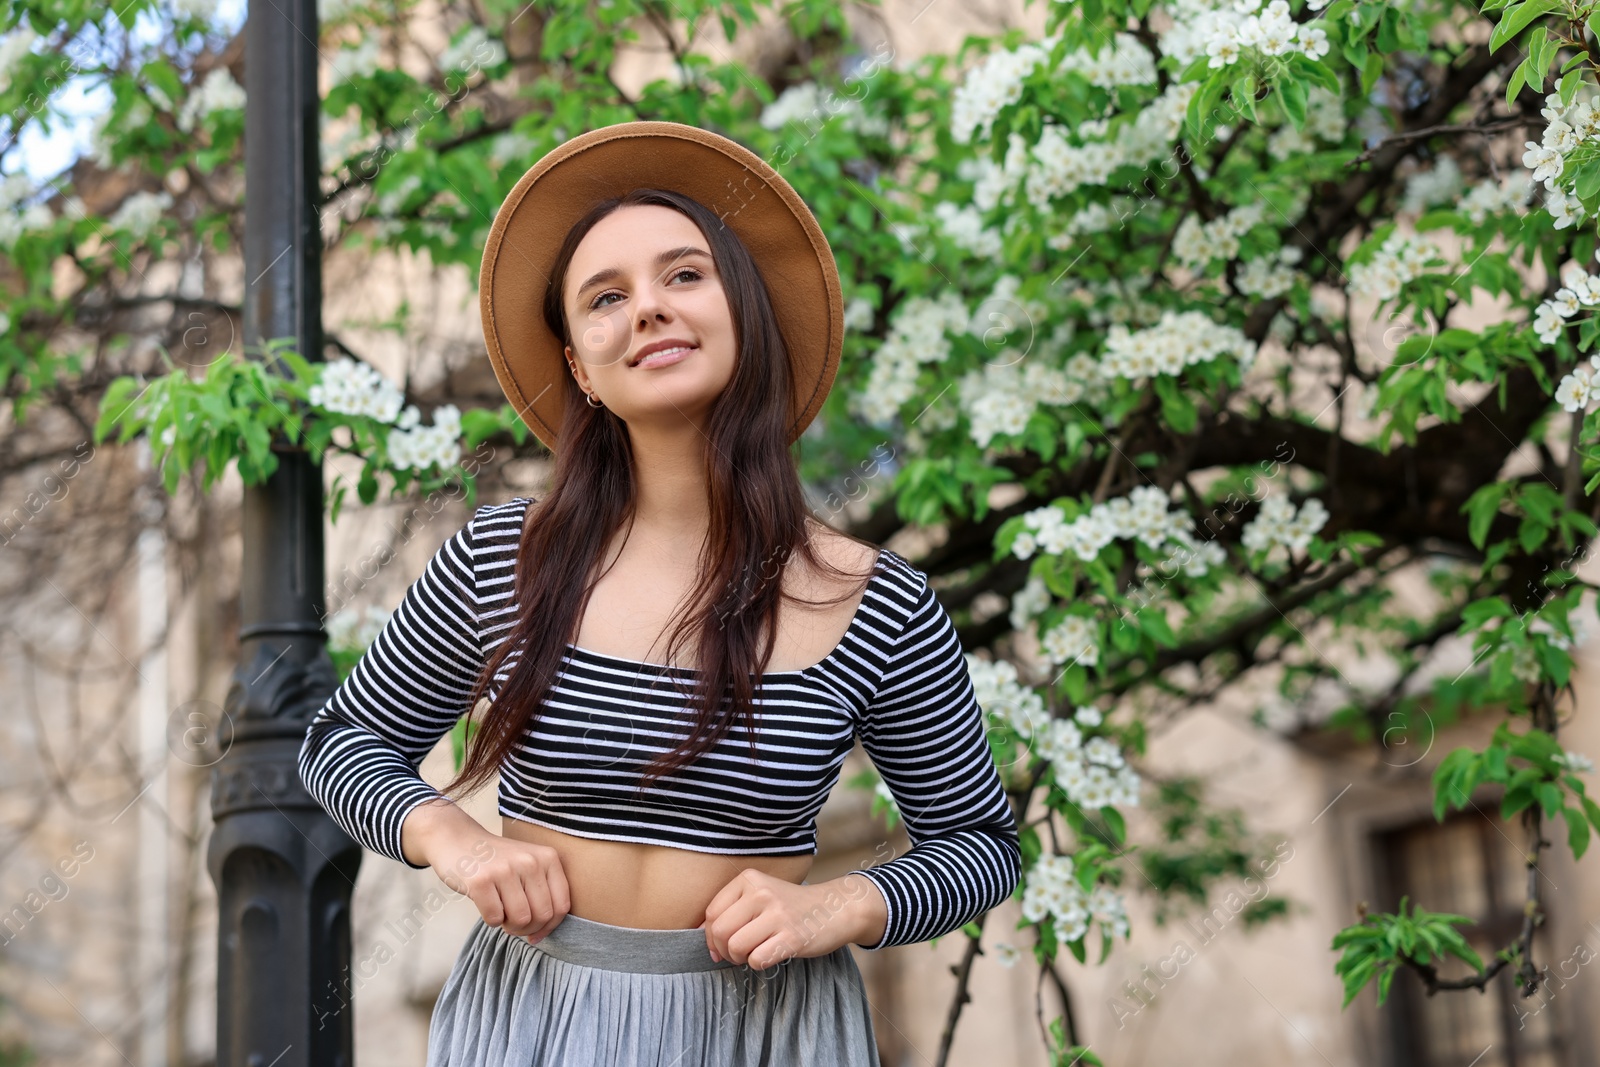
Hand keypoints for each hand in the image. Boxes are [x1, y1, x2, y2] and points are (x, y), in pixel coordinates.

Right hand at [403, 800, 571, 944]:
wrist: (457, 839)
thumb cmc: (496, 860)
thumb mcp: (528, 864)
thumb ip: (543, 891)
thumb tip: (544, 931)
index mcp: (548, 858)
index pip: (562, 905)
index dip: (550, 927)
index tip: (536, 933)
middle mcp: (530, 861)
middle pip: (542, 916)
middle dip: (527, 929)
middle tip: (513, 923)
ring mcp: (505, 870)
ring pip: (521, 919)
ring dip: (509, 926)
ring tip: (501, 912)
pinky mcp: (481, 880)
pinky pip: (495, 918)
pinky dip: (490, 920)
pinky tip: (486, 904)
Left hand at [698, 870, 886, 969]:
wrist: (835, 909)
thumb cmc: (791, 907)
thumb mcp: (761, 895)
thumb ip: (732, 908)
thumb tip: (699, 933)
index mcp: (750, 879)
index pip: (712, 913)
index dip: (709, 936)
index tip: (719, 946)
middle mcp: (762, 893)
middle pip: (720, 931)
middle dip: (723, 950)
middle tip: (735, 954)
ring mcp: (778, 915)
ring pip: (736, 947)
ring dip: (740, 959)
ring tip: (752, 954)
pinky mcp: (792, 937)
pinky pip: (758, 959)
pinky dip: (758, 964)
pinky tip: (769, 955)